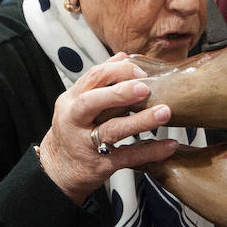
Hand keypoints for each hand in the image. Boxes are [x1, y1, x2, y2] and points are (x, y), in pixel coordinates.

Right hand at [38, 53, 177, 203]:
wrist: (57, 170)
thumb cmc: (73, 131)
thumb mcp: (79, 102)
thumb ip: (100, 81)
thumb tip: (122, 57)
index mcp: (72, 100)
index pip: (92, 77)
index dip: (118, 70)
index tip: (140, 70)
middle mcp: (75, 120)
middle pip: (91, 102)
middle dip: (119, 92)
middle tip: (145, 88)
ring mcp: (86, 144)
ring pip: (111, 130)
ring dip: (140, 121)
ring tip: (164, 112)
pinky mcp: (100, 165)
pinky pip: (127, 157)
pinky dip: (150, 151)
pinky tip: (169, 145)